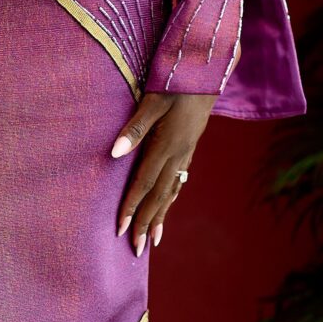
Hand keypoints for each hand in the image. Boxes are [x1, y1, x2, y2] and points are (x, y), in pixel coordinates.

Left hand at [109, 90, 214, 254]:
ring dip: (161, 217)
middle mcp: (179, 153)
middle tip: (136, 250)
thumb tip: (113, 154)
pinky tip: (167, 207)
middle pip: (159, 196)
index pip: (144, 183)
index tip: (120, 229)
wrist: (209, 71)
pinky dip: (171, 199)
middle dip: (146, 224)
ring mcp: (186, 152)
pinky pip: (179, 181)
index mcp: (167, 144)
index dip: (132, 207)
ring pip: (171, 192)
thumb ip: (134, 128)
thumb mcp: (153, 100)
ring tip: (153, 241)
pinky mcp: (189, 147)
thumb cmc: (176, 81)